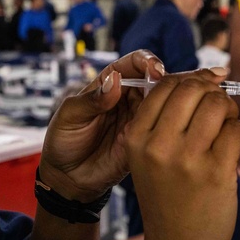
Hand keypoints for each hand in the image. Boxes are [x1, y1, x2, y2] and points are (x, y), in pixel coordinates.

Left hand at [39, 50, 164, 201]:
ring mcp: (138, 119)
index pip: (133, 64)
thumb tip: (116, 82)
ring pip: (164, 103)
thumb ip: (92, 99)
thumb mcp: (70, 116)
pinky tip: (169, 126)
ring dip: (173, 101)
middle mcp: (127, 98)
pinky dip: (170, 124)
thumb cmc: (63, 141)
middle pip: (155, 80)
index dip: (147, 61)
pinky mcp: (145, 140)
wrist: (67, 177)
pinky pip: (162, 128)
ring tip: (176, 104)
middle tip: (172, 88)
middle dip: (167, 80)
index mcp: (109, 84)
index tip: (154, 69)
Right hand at [124, 71, 239, 239]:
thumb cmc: (166, 198)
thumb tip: (201, 79)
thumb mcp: (147, 158)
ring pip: (216, 105)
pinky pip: (235, 130)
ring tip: (226, 125)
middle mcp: (158, 145)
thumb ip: (163, 120)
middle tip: (217, 105)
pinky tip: (231, 147)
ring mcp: (187, 159)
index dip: (189, 80)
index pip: (164, 86)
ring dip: (227, 109)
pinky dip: (238, 132)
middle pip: (192, 89)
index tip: (202, 89)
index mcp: (136, 138)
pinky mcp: (216, 172)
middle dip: (210, 91)